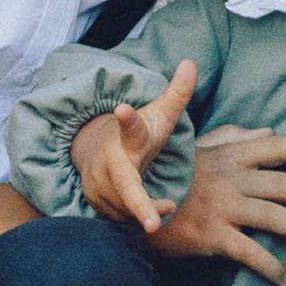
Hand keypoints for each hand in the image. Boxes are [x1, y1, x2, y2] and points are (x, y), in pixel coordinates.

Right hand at [70, 60, 196, 232]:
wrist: (96, 151)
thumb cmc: (138, 136)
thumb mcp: (159, 116)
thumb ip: (177, 94)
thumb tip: (191, 62)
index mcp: (130, 137)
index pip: (130, 126)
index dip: (127, 118)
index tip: (122, 109)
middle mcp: (110, 161)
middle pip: (127, 187)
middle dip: (139, 205)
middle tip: (152, 224)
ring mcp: (99, 183)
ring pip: (130, 209)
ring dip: (149, 212)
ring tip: (165, 205)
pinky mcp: (94, 202)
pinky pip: (122, 221)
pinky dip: (137, 220)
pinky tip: (145, 214)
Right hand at [155, 124, 285, 285]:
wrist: (130, 200)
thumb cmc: (169, 175)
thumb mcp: (200, 149)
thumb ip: (234, 138)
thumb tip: (267, 132)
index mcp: (233, 154)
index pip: (284, 146)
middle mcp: (232, 178)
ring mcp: (222, 207)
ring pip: (277, 218)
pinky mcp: (210, 236)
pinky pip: (249, 252)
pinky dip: (271, 267)